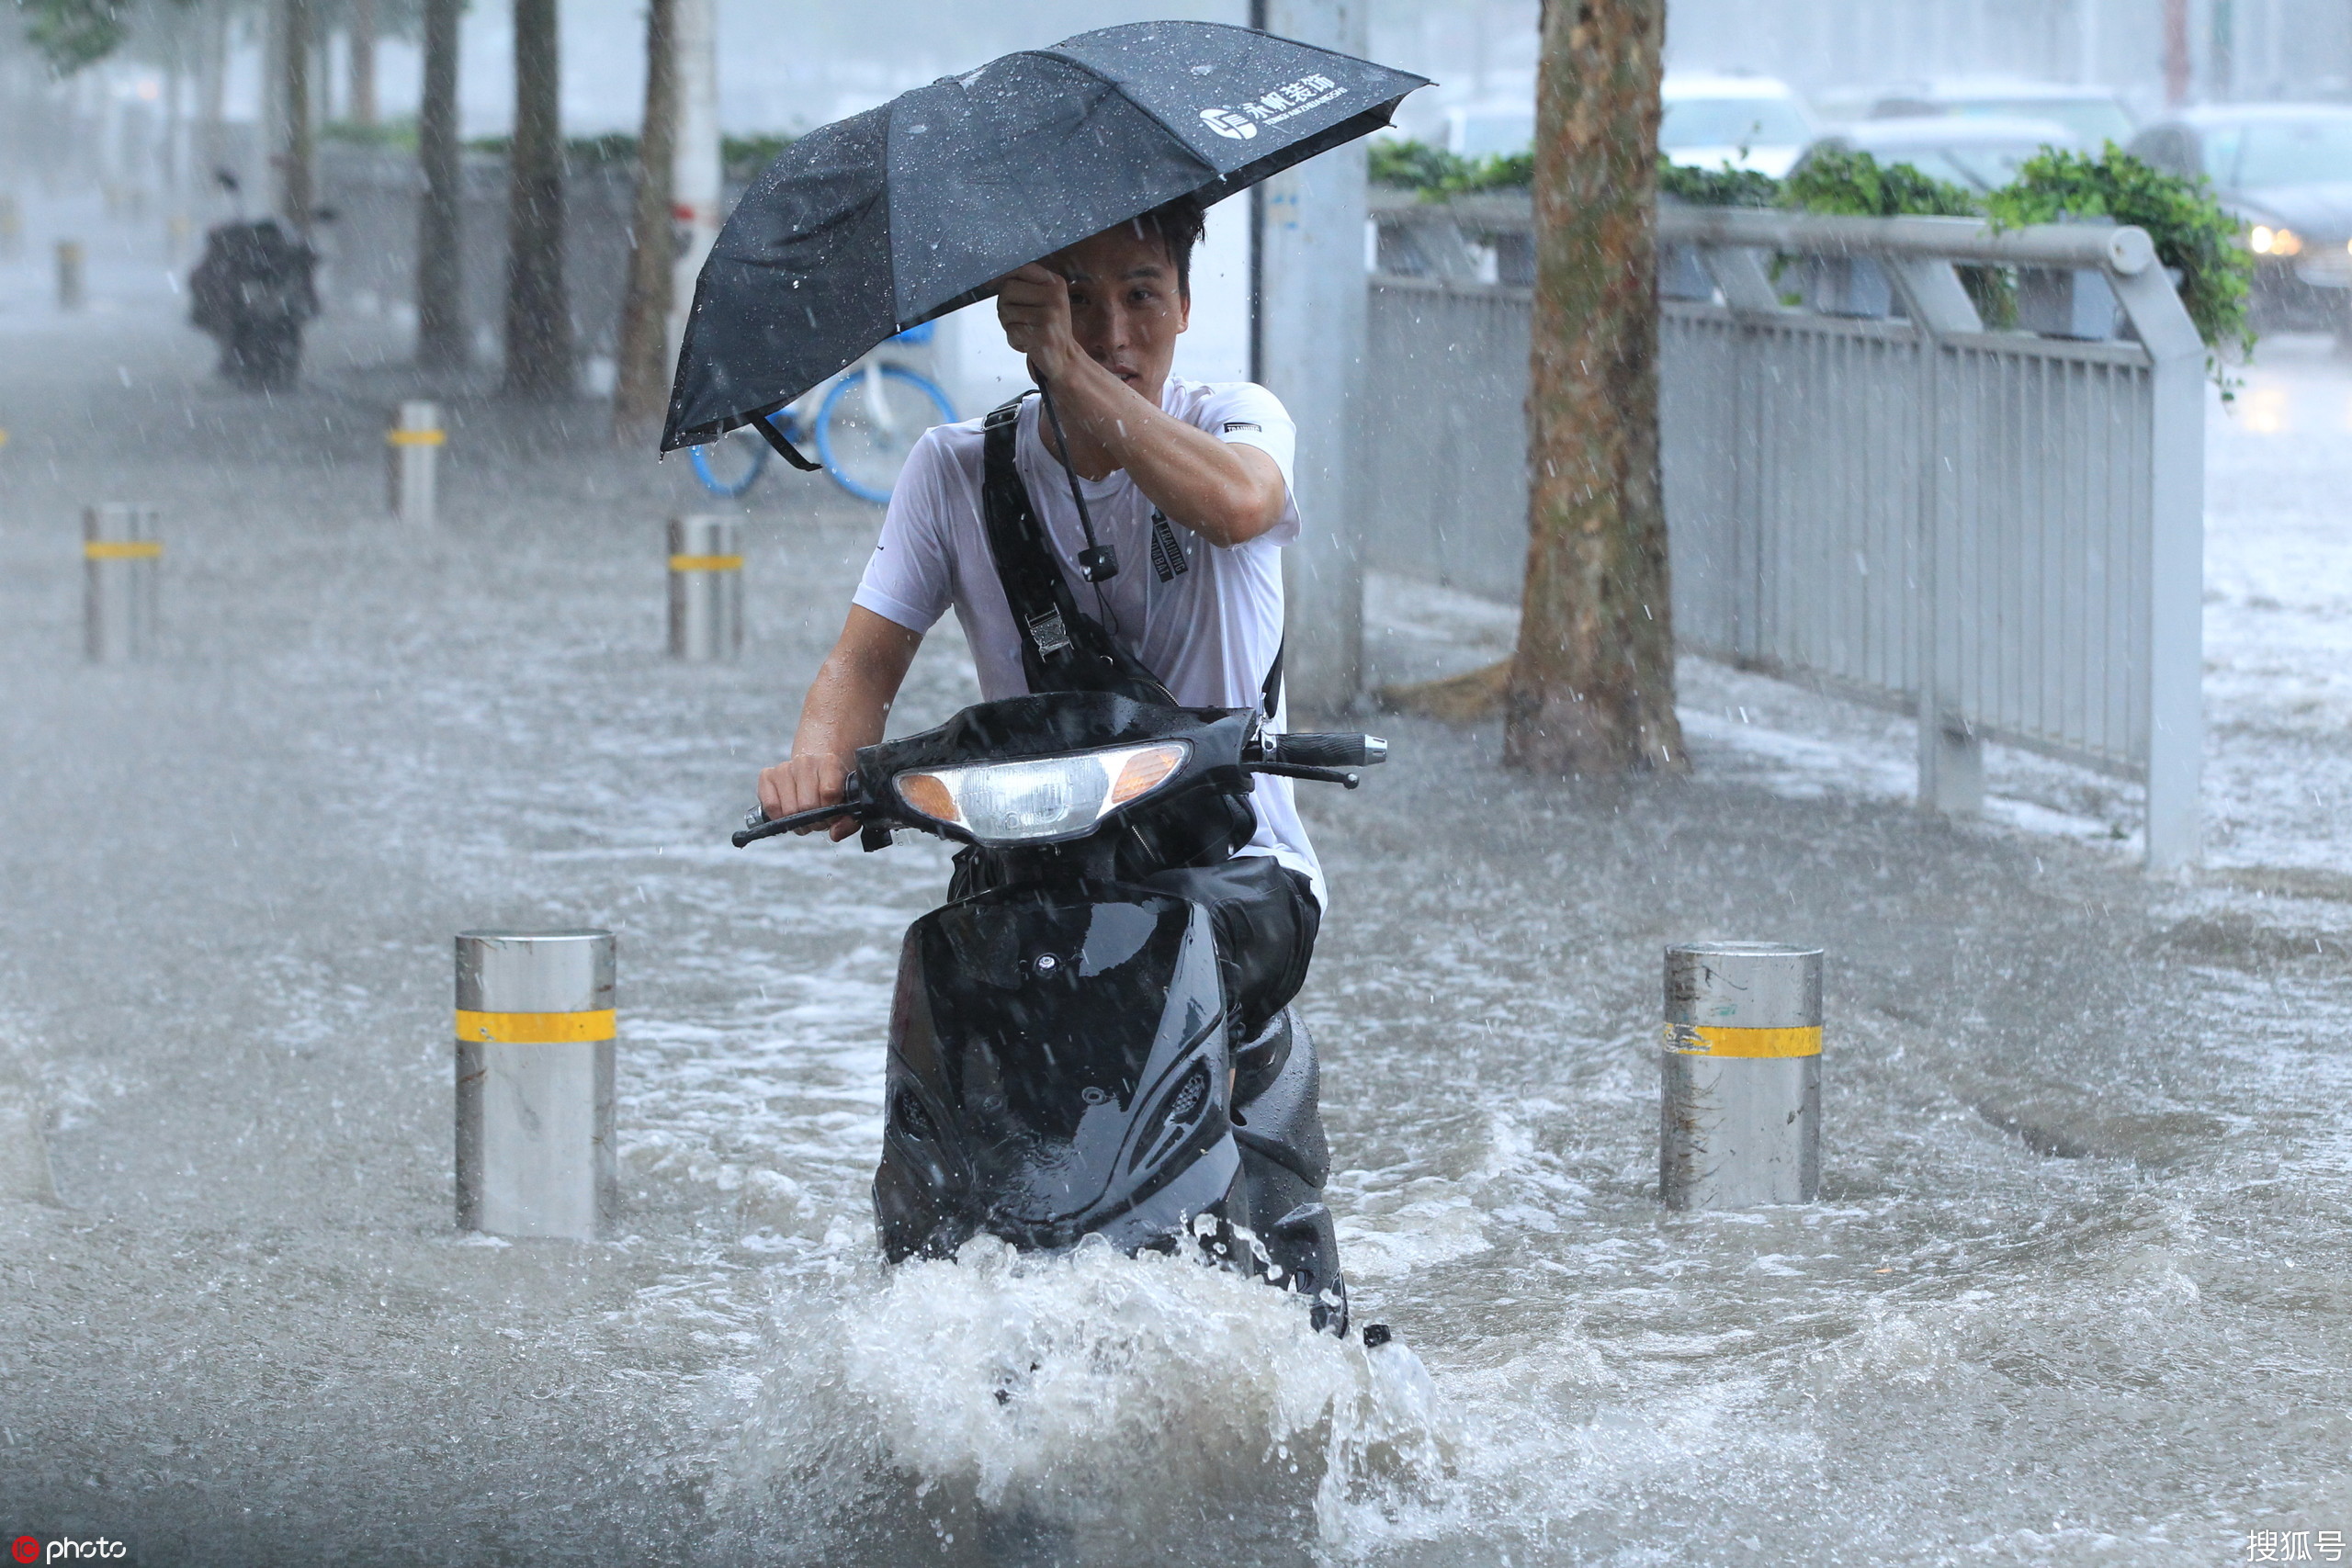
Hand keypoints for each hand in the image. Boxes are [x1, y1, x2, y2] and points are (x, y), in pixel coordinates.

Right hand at [755, 753, 858, 840]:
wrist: (816, 766)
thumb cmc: (833, 786)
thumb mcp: (849, 800)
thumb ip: (850, 821)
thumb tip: (835, 834)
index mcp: (829, 762)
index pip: (829, 793)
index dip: (831, 813)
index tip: (833, 816)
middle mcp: (805, 761)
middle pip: (807, 805)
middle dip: (814, 820)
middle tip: (818, 819)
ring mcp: (784, 767)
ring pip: (789, 809)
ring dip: (797, 821)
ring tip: (804, 816)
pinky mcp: (767, 775)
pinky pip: (770, 806)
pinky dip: (779, 817)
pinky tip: (789, 813)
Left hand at [995, 262, 1077, 382]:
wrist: (1065, 359)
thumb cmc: (1048, 329)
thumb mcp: (1043, 301)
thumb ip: (1024, 286)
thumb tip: (993, 279)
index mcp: (1055, 283)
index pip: (1021, 268)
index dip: (1002, 276)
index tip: (992, 285)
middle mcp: (1055, 296)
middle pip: (1007, 289)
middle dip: (1004, 306)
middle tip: (1017, 318)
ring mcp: (1051, 315)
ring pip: (1005, 311)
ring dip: (1008, 325)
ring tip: (1026, 331)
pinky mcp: (1043, 335)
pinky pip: (1011, 332)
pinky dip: (1014, 341)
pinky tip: (1028, 343)